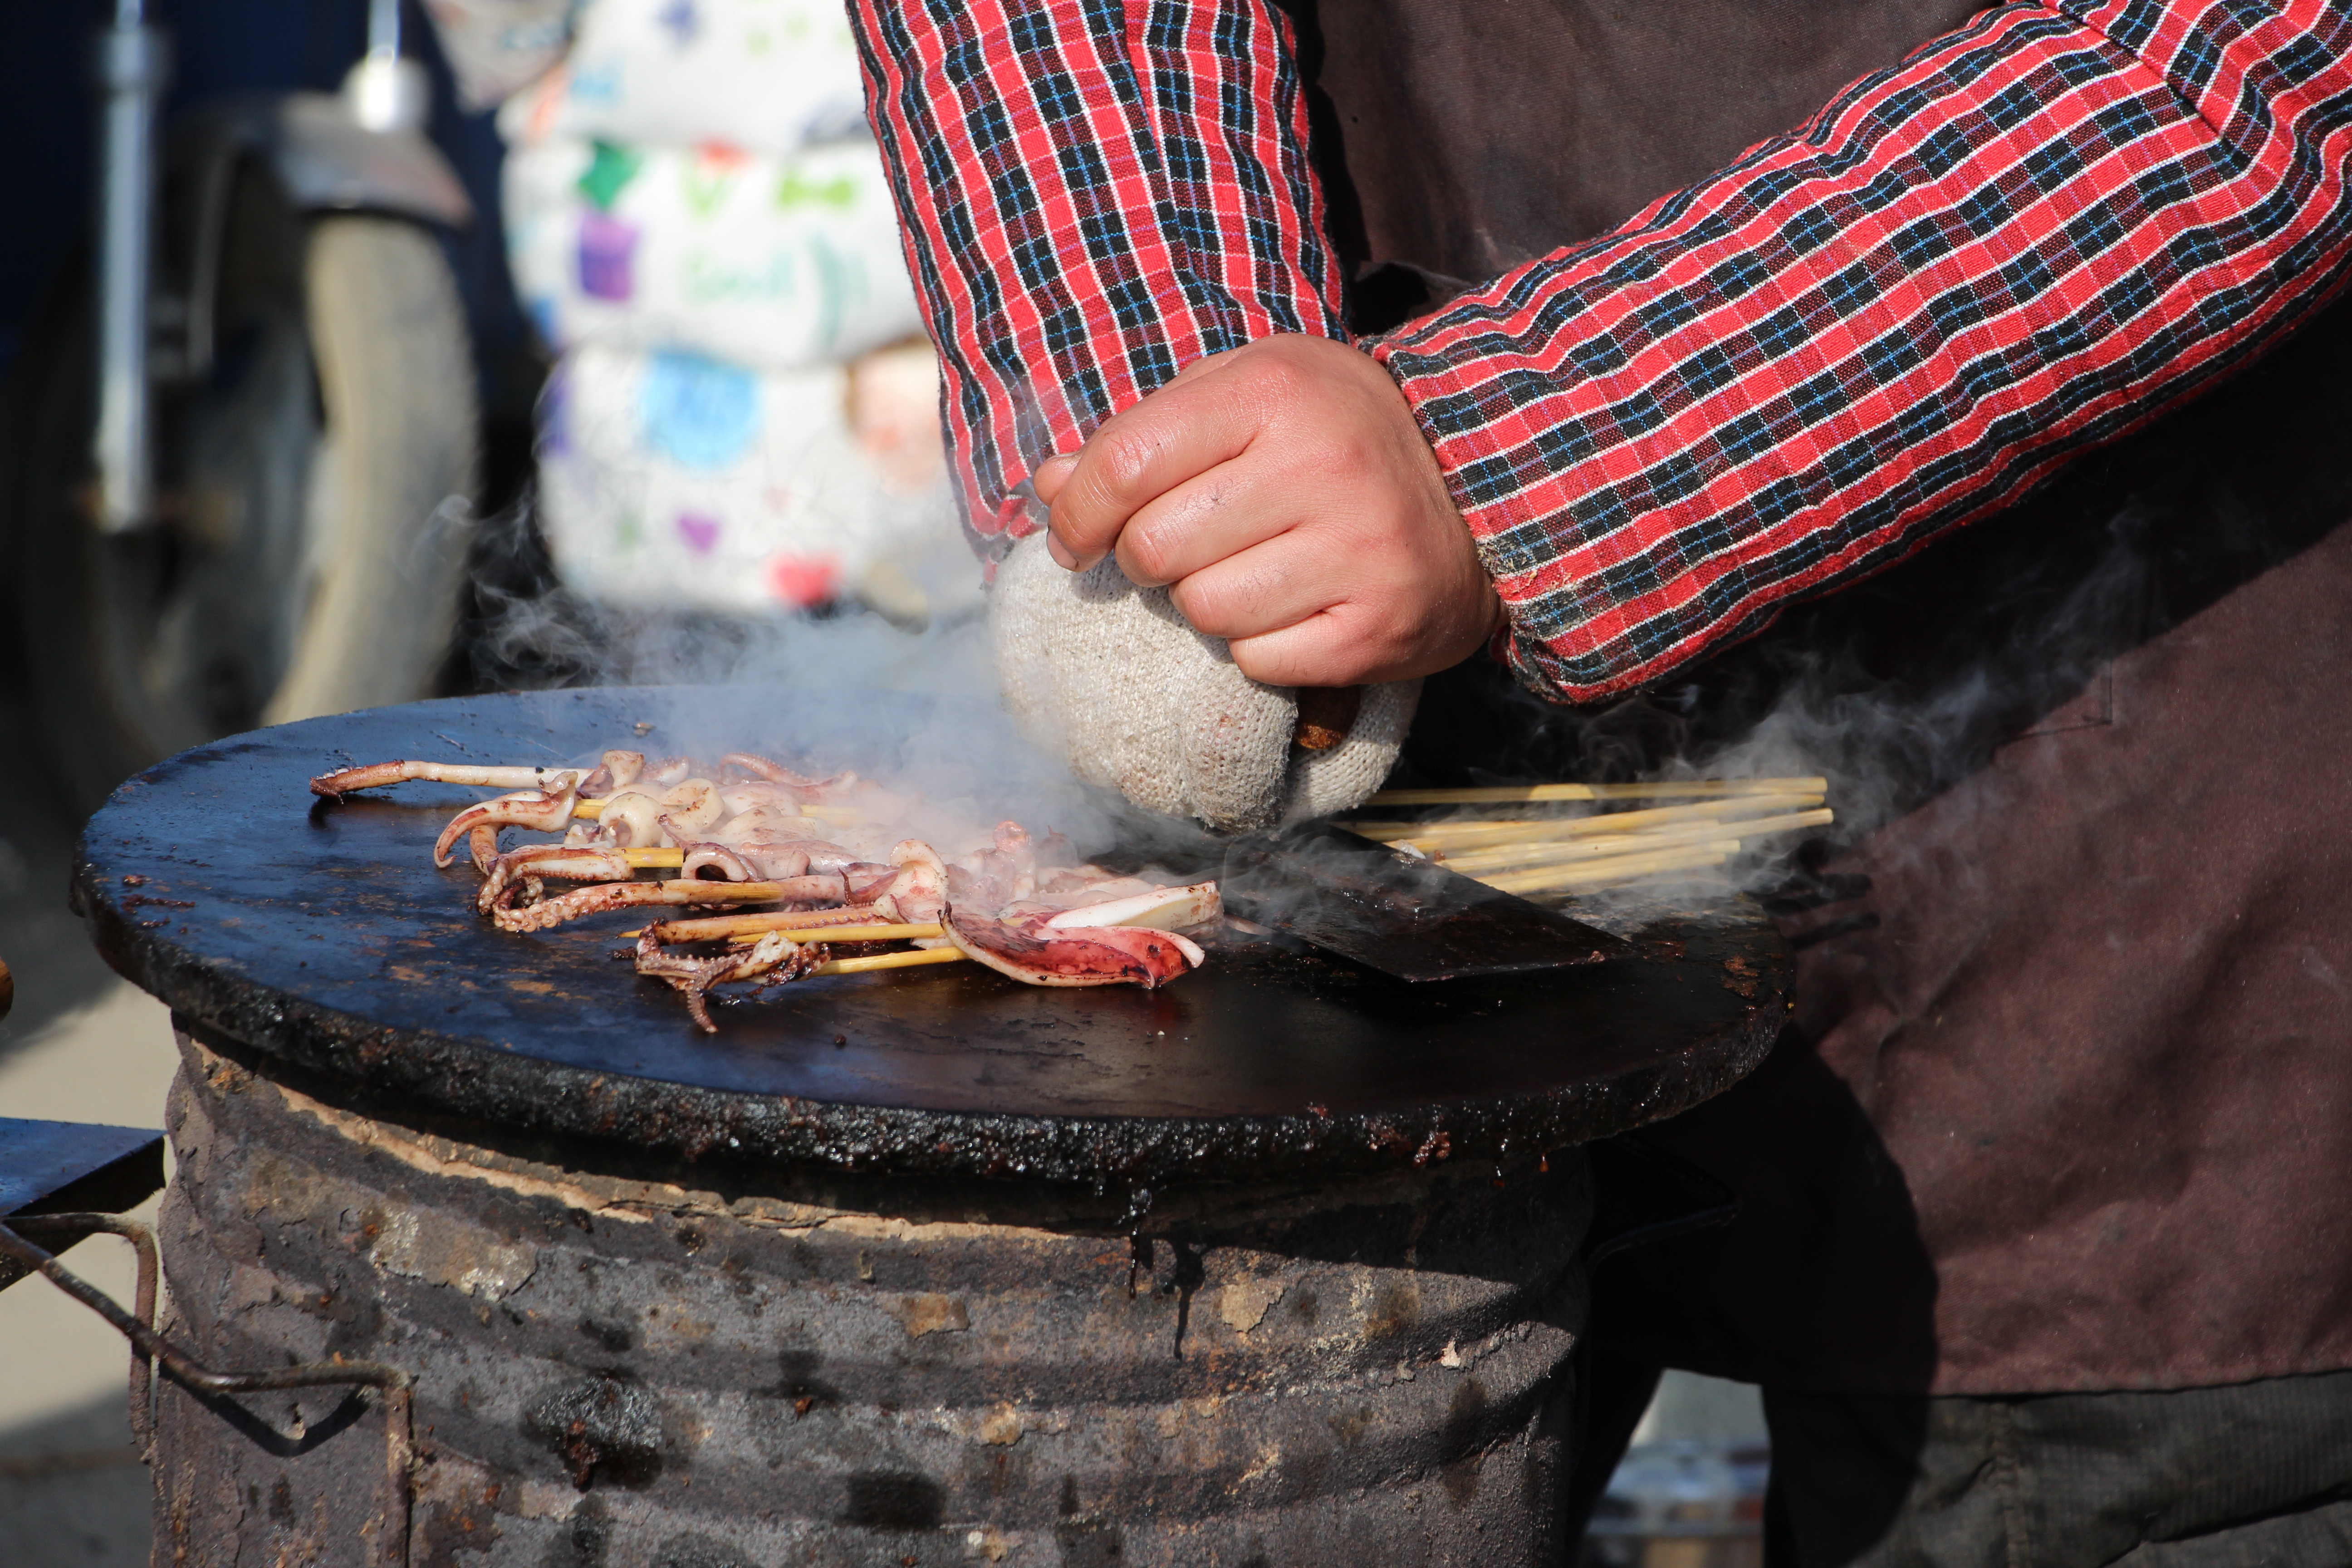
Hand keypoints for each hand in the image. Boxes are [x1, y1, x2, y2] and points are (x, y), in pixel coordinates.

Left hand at [1030, 335, 1502, 686]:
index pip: (1124, 464)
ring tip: (1255, 569)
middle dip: (1148, 558)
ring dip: (1208, 602)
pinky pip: (1260, 661)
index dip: (1077, 512)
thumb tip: (1048, 488)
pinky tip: (1297, 605)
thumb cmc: (1335, 435)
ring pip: (1205, 611)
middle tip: (1186, 546)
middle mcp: (1320, 466)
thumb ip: (1145, 434)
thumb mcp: (1245, 395)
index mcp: (1274, 393)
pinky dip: (1260, 645)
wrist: (1480, 487)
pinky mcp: (1378, 626)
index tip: (1074, 535)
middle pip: (1155, 549)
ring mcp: (1358, 550)